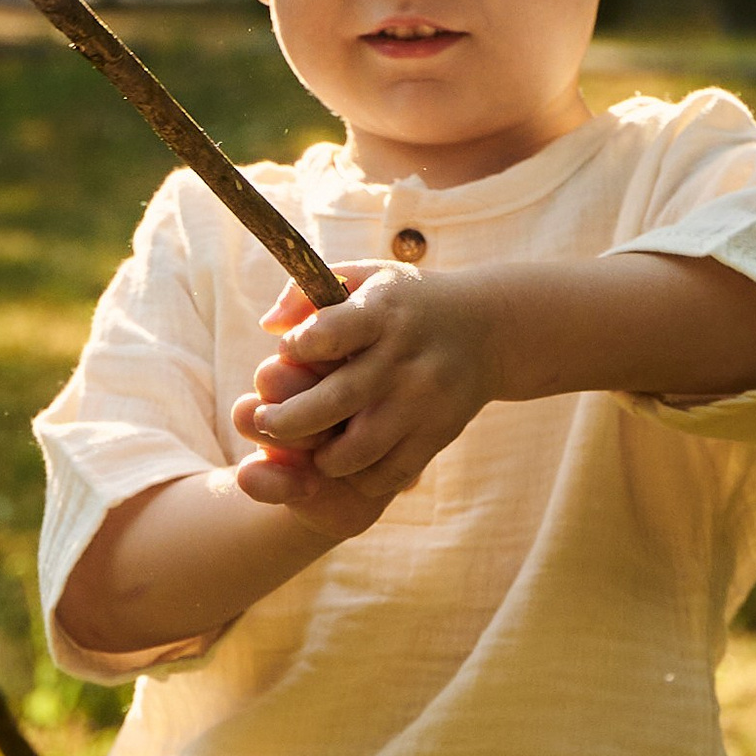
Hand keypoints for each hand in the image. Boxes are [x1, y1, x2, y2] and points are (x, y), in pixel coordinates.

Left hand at [227, 267, 496, 530]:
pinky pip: (391, 472)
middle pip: (335, 401)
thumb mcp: (364, 277)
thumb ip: (307, 293)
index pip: (328, 335)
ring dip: (322, 458)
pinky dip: (361, 477)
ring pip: (359, 449)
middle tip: (266, 423)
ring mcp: (424, 400)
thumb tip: (270, 327)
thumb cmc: (406, 303)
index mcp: (382, 312)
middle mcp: (404, 358)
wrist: (489, 328)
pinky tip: (348, 463)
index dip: (296, 349)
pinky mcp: (440, 432)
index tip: (287, 353)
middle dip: (288, 421)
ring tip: (310, 449)